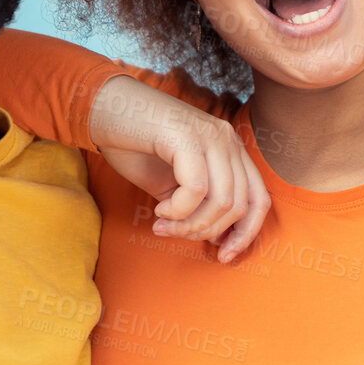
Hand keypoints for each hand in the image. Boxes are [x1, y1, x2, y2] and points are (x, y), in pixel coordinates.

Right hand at [87, 76, 269, 261]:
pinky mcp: (188, 135)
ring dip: (190, 224)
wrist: (104, 109)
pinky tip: (159, 209)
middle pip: (240, 206)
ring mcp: (210, 135)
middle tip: (171, 233)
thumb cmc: (135, 146)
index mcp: (230, 150)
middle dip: (205, 231)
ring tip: (163, 224)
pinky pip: (196, 189)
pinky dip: (178, 210)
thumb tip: (215, 238)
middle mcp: (227, 140)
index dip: (246, 234)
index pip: (259, 199)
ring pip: (222, 201)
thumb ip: (196, 207)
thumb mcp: (172, 184)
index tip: (223, 255)